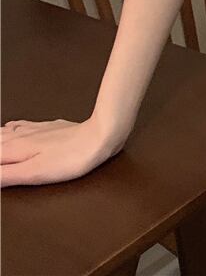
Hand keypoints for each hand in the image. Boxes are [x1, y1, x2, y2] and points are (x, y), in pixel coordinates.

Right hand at [0, 116, 123, 186]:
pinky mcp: (48, 127)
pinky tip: (10, 127)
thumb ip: (3, 175)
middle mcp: (20, 136)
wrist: (100, 135)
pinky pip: (20, 125)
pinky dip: (9, 128)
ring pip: (4, 132)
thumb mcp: (33, 173)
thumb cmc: (70, 158)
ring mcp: (34, 129)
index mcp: (13, 149)